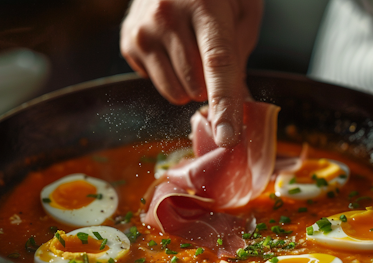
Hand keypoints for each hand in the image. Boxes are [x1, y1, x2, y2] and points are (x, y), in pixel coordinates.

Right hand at [120, 0, 262, 146]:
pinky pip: (156, 84)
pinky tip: (171, 46)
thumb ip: (240, 59)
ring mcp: (143, 29)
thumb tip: (244, 107)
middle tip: (212, 57)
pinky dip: (170, 75)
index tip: (228, 138)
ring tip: (191, 50)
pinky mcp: (128, 42)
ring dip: (191, 85)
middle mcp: (168, 15)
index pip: (218, 63)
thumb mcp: (242, 13)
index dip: (225, 104)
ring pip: (175, 92)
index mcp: (206, 4)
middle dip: (212, 86)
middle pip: (197, 85)